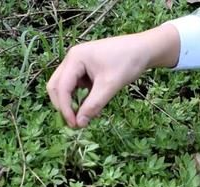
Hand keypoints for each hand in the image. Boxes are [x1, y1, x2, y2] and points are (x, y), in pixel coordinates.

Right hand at [46, 25, 178, 127]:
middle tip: (75, 123)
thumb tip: (80, 124)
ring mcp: (77, 63)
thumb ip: (93, 105)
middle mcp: (72, 59)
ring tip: (85, 116)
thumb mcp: (110, 85)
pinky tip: (92, 106)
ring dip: (72, 103)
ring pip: (65, 87)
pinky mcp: (85, 68)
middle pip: (56, 86)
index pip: (61, 87)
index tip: (75, 125)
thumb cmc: (127, 62)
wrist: (143, 49)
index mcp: (75, 58)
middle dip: (63, 106)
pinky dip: (80, 98)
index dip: (65, 108)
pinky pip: (76, 86)